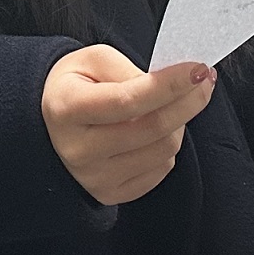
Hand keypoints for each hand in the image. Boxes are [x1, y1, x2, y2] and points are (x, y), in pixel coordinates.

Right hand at [41, 45, 215, 206]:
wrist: (50, 122)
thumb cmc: (75, 86)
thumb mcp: (93, 60)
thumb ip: (129, 69)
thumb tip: (169, 86)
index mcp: (67, 109)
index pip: (128, 100)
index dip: (169, 85)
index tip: (198, 70)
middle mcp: (78, 150)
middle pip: (152, 128)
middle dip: (188, 102)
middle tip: (203, 82)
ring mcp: (94, 177)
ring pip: (162, 151)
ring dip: (179, 124)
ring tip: (172, 106)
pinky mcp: (110, 193)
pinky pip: (159, 171)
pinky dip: (167, 146)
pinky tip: (158, 130)